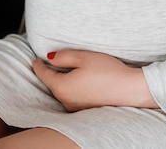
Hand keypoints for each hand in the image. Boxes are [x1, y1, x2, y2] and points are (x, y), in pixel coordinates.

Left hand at [32, 50, 157, 111]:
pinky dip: (72, 89)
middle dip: (51, 73)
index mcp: (62, 87)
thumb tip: (50, 58)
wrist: (130, 89)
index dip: (38, 66)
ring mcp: (76, 107)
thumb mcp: (83, 57)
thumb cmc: (108, 72)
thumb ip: (63, 57)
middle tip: (49, 62)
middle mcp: (67, 100)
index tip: (35, 60)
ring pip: (63, 91)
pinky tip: (80, 81)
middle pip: (53, 84)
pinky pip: (73, 97)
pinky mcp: (86, 109)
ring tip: (67, 70)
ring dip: (62, 81)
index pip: (44, 75)